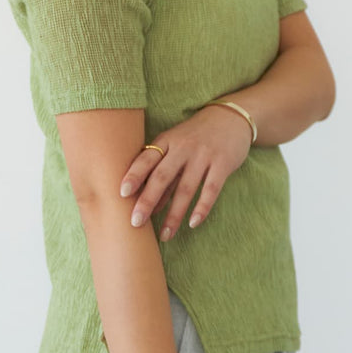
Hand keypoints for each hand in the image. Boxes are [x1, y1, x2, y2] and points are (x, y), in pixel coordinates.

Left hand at [119, 104, 253, 241]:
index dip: (134, 175)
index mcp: (167, 141)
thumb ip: (163, 172)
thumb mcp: (175, 146)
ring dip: (174, 214)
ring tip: (165, 235)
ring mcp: (204, 156)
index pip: (146, 159)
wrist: (230, 118)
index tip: (122, 193)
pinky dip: (202, 207)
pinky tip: (193, 223)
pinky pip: (211, 189)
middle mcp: (183, 148)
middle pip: (162, 177)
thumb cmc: (195, 136)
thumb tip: (149, 205)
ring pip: (186, 188)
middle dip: (147, 200)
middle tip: (136, 222)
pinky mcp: (223, 164)